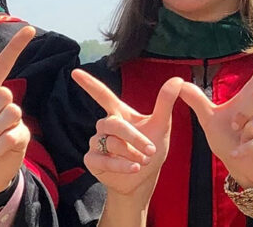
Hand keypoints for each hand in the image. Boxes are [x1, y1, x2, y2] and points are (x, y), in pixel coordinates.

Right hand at [73, 70, 184, 200]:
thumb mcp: (162, 127)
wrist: (143, 180)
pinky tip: (134, 168)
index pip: (102, 95)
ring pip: (109, 142)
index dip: (89, 84)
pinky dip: (120, 165)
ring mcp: (96, 143)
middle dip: (133, 137)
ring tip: (144, 161)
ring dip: (130, 152)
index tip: (75, 72)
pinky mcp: (92, 160)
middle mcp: (105, 126)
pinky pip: (103, 160)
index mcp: (119, 114)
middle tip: (151, 150)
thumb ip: (165, 103)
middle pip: (113, 124)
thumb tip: (177, 79)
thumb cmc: (151, 151)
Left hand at [179, 33, 252, 187]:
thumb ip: (198, 101)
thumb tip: (179, 83)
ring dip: (246, 134)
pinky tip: (241, 151)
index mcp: (251, 96)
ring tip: (240, 140)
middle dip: (243, 113)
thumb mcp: (209, 119)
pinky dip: (249, 146)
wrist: (240, 165)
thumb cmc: (228, 140)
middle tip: (235, 126)